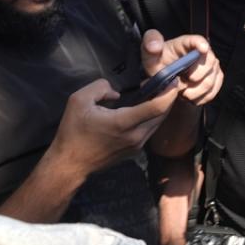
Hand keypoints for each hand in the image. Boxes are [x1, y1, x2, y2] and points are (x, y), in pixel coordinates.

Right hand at [48, 79, 179, 181]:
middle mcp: (136, 135)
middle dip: (167, 97)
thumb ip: (99, 88)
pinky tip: (145, 109)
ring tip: (155, 93)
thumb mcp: (79, 101)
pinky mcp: (135, 151)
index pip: (158, 106)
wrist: (70, 164)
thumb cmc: (73, 132)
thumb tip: (116, 92)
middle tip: (165, 83)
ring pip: (157, 123)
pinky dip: (152, 118)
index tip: (174, 79)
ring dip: (160, 108)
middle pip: (163, 114)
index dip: (170, 92)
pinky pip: (149, 130)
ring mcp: (137, 145)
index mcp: (124, 123)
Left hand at [140, 31, 222, 105]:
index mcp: (186, 44)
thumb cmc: (160, 66)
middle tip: (179, 83)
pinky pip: (212, 92)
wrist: (168, 82)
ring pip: (209, 82)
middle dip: (193, 78)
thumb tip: (155, 46)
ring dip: (193, 92)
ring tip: (182, 91)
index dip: (201, 44)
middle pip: (208, 64)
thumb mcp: (150, 57)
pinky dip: (199, 98)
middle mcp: (204, 52)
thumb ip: (149, 47)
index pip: (197, 40)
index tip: (202, 49)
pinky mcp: (217, 78)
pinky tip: (189, 95)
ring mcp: (212, 65)